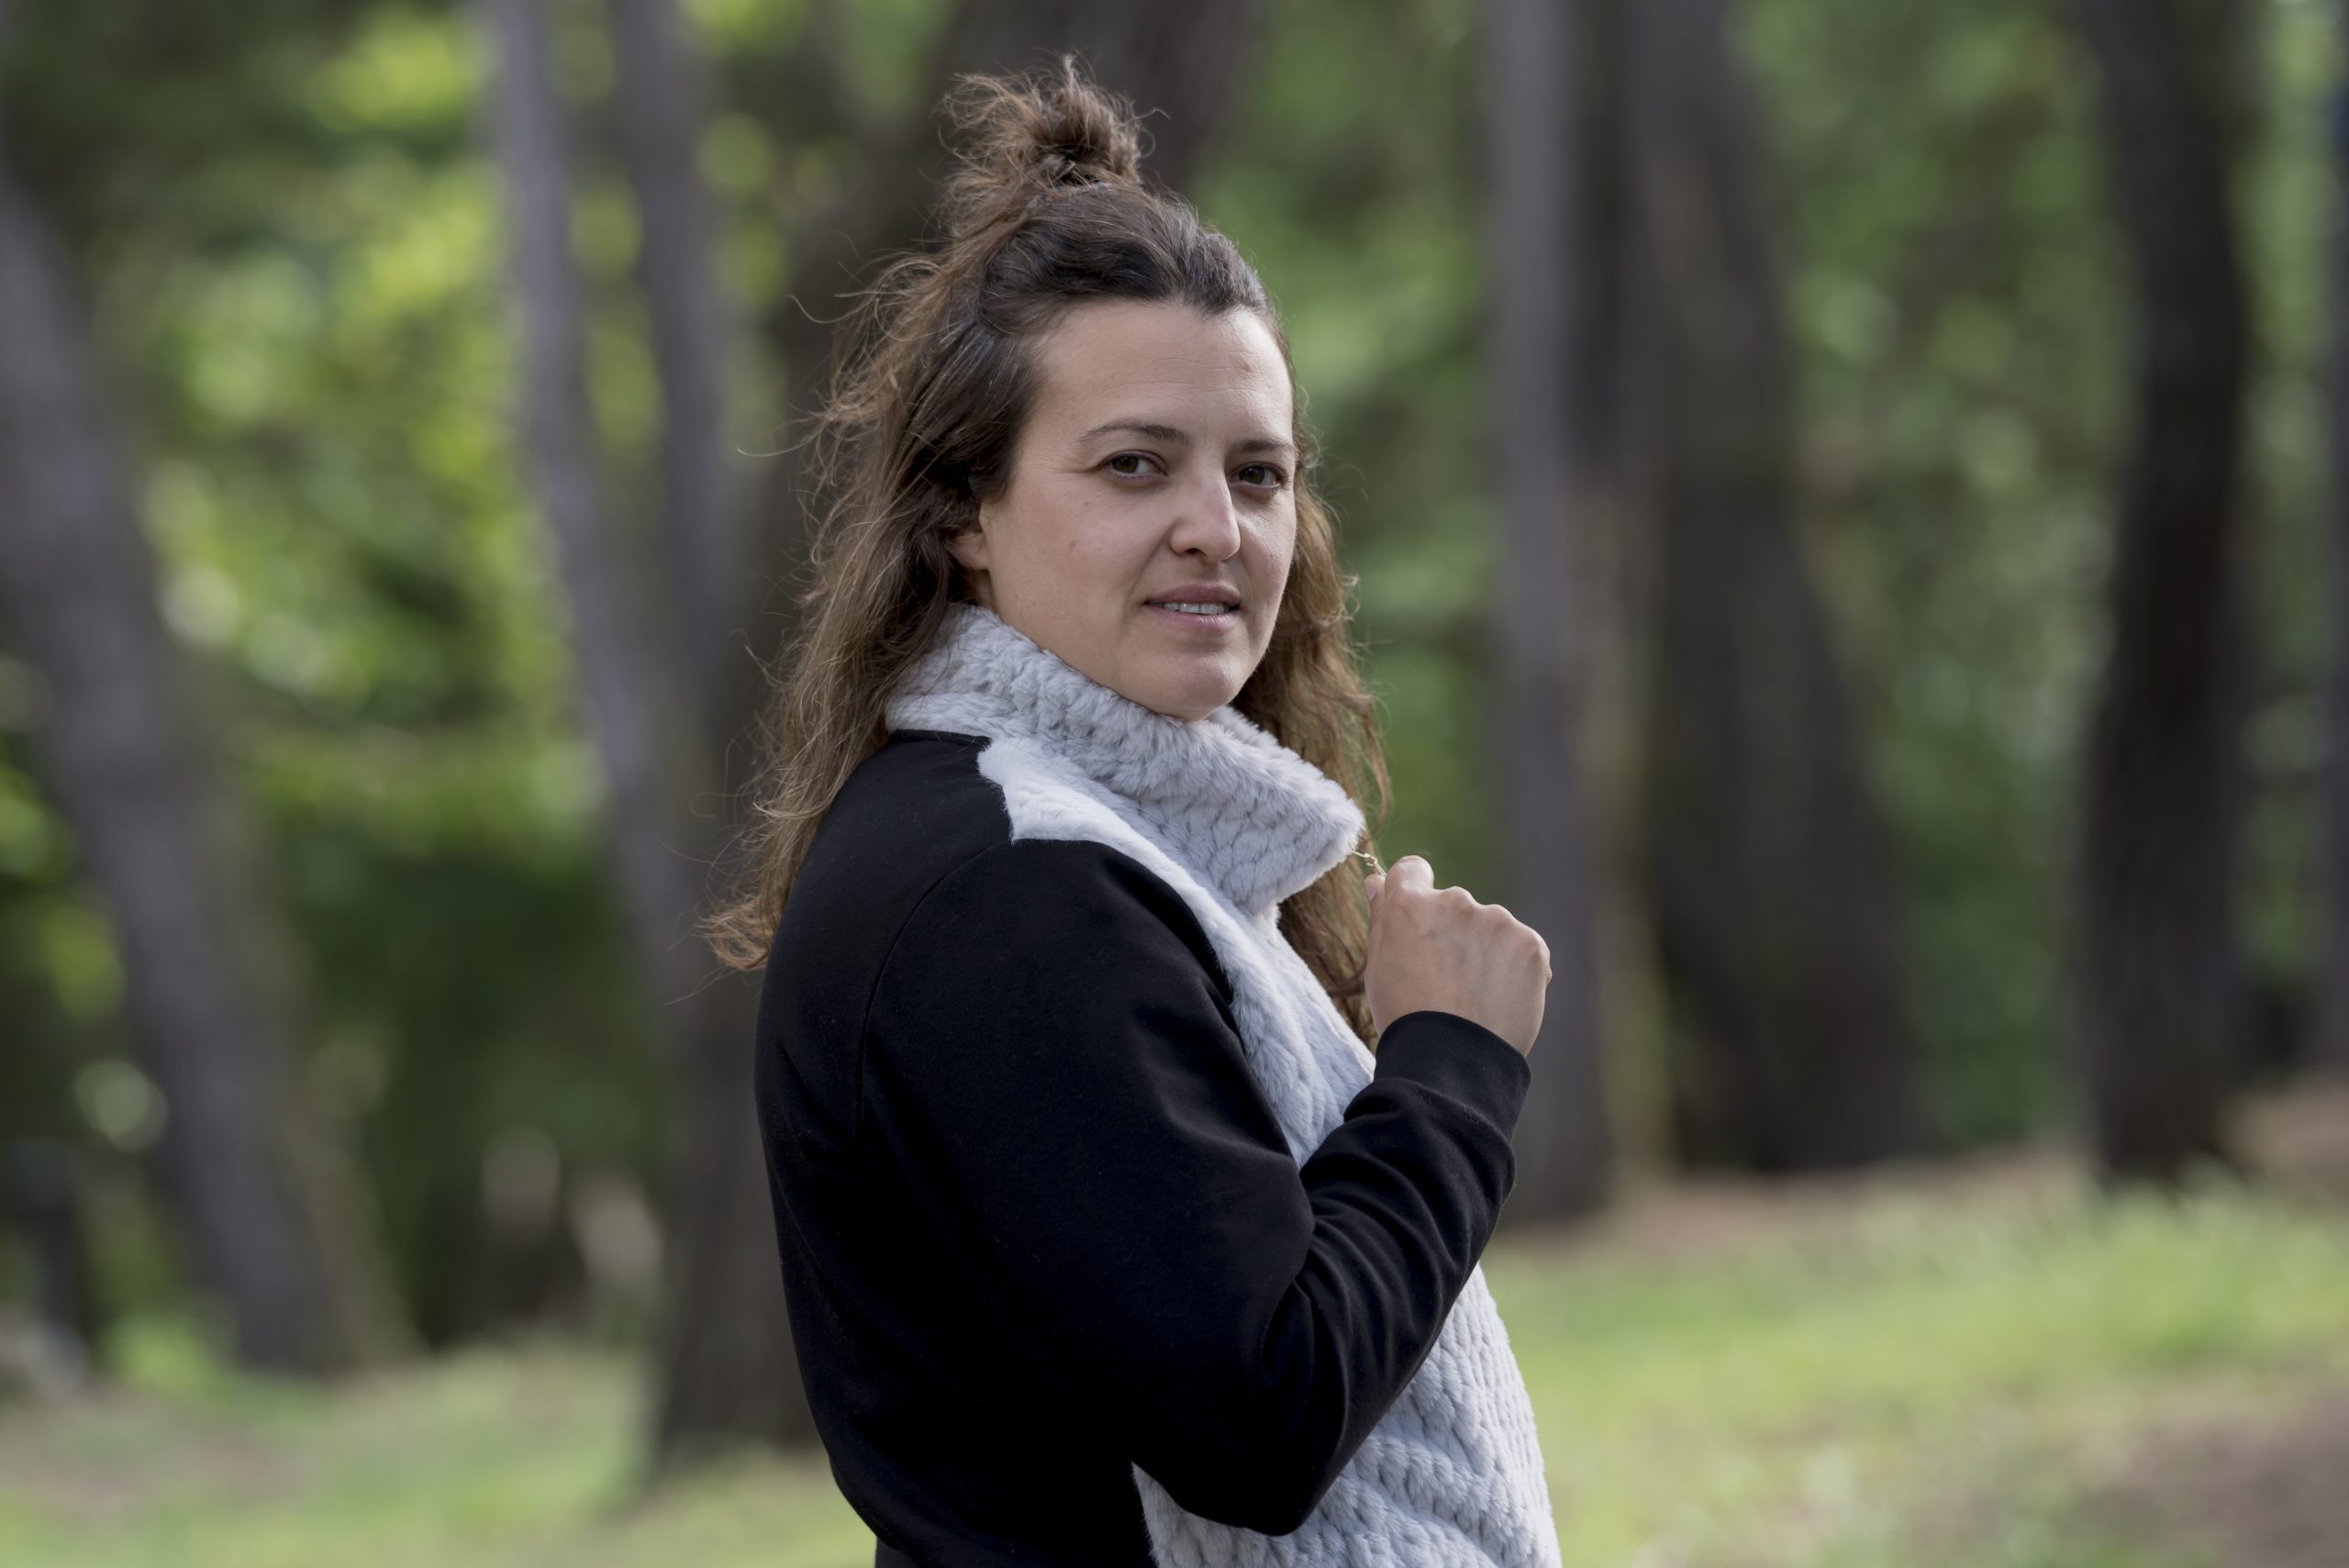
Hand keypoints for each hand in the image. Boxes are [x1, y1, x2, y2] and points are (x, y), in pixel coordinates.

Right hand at [1361, 855, 1548, 1056]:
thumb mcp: (1379, 966)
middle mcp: (1455, 901)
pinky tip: (1498, 1000)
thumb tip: (1376, 882)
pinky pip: (1521, 949)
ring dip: (1484, 951)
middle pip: (1454, 905)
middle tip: (1446, 980)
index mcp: (1410, 904)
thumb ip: (1381, 917)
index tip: (1420, 924)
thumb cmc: (1405, 1015)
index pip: (1412, 871)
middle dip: (1452, 933)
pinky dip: (1514, 970)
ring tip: (1474, 997)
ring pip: (1490, 928)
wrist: (1451, 1061)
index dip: (1414, 894)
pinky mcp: (1530, 944)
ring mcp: (1497, 921)